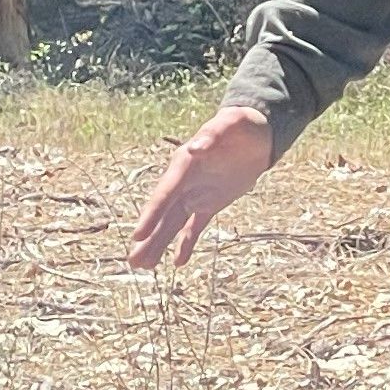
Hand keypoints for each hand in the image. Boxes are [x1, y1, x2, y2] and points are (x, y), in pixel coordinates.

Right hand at [129, 104, 275, 266]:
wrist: (256, 132)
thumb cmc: (241, 124)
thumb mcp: (230, 124)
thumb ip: (213, 134)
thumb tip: (195, 148)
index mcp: (184, 164)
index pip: (164, 194)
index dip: (151, 215)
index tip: (138, 235)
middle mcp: (184, 182)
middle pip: (162, 215)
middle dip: (148, 238)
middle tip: (133, 262)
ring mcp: (195, 194)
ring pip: (173, 224)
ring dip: (159, 244)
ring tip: (143, 265)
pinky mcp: (210, 203)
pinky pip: (194, 227)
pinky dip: (186, 243)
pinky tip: (177, 262)